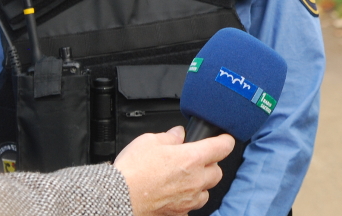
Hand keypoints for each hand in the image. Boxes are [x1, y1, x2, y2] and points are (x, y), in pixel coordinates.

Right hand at [113, 126, 234, 215]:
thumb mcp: (149, 141)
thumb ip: (169, 136)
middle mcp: (195, 180)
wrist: (116, 198)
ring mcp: (188, 199)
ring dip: (200, 185)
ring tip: (184, 179)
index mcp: (192, 158)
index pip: (223, 147)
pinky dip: (186, 201)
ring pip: (206, 192)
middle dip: (210, 165)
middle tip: (195, 160)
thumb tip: (178, 134)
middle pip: (217, 172)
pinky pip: (190, 207)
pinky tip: (174, 195)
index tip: (223, 139)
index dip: (225, 140)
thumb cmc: (131, 171)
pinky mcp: (178, 214)